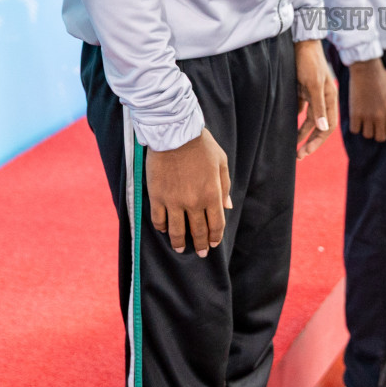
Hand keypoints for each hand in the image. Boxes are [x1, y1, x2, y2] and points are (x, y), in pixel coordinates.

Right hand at [145, 128, 230, 255]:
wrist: (175, 134)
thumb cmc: (201, 145)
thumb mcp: (221, 162)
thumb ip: (225, 186)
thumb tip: (228, 206)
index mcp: (212, 194)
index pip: (216, 224)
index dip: (215, 236)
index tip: (213, 243)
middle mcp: (194, 202)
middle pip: (198, 231)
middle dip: (200, 245)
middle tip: (200, 253)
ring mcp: (174, 201)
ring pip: (177, 231)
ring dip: (179, 243)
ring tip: (180, 249)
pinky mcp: (157, 197)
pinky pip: (159, 219)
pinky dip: (162, 228)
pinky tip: (164, 230)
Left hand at [295, 38, 338, 158]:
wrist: (301, 43)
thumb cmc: (309, 62)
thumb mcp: (314, 84)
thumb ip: (319, 106)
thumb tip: (323, 128)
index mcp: (330, 98)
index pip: (328, 126)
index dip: (318, 141)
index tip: (305, 152)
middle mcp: (324, 99)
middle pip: (319, 126)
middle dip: (310, 142)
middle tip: (298, 156)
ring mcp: (313, 95)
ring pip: (309, 120)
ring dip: (302, 134)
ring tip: (292, 146)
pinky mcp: (303, 91)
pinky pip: (301, 111)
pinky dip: (295, 121)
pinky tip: (287, 128)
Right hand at [347, 57, 385, 140]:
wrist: (366, 69)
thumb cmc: (383, 78)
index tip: (385, 124)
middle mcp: (380, 116)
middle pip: (380, 137)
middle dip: (378, 132)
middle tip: (375, 124)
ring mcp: (367, 116)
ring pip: (367, 135)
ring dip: (366, 129)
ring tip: (365, 120)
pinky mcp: (355, 113)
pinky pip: (354, 130)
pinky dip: (356, 126)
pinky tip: (357, 118)